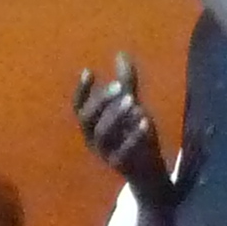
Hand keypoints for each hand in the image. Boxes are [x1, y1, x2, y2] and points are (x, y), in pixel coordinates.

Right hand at [74, 62, 167, 184]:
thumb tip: (121, 53)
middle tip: (120, 86)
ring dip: (116, 116)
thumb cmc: (134, 135)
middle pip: (88, 119)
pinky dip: (133, 136)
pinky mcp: (119, 166)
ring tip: (134, 101)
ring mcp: (104, 154)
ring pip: (102, 134)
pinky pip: (122, 152)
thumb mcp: (131, 107)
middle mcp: (93, 140)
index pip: (79, 107)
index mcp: (92, 125)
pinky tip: (145, 121)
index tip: (88, 71)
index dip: (81, 91)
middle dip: (101, 101)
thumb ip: (126, 83)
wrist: (147, 172)